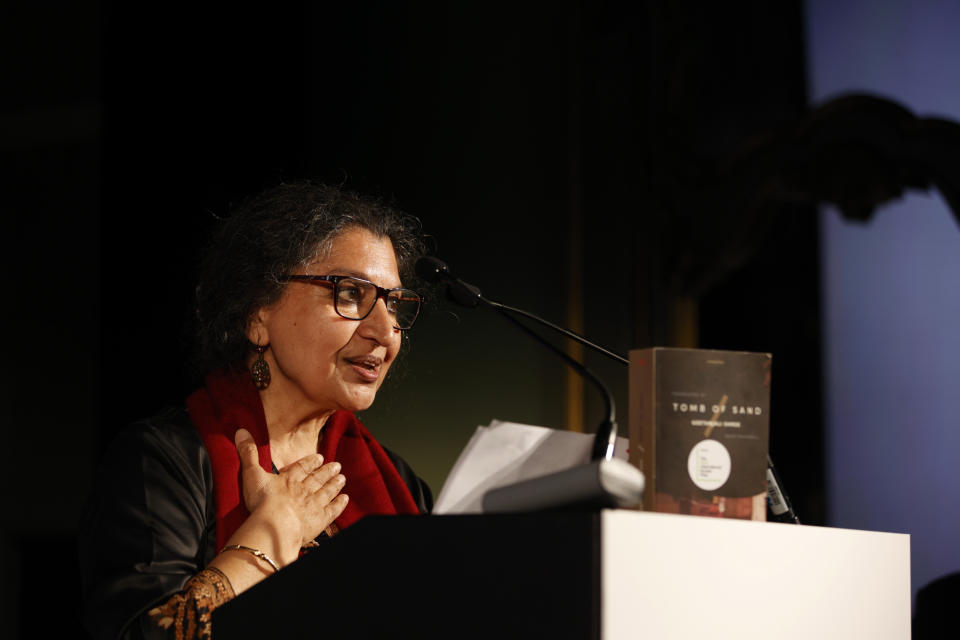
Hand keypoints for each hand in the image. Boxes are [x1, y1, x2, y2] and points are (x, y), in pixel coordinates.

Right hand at [234, 428, 348, 547]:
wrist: (276, 525)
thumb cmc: (262, 501)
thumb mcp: (251, 474)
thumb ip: (248, 453)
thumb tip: (241, 430)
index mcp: (289, 479)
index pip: (302, 467)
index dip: (311, 462)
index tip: (320, 457)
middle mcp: (304, 489)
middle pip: (317, 478)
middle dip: (327, 471)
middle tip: (338, 465)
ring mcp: (314, 504)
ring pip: (327, 491)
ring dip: (335, 484)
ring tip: (342, 478)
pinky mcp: (320, 520)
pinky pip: (332, 510)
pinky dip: (339, 504)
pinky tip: (344, 499)